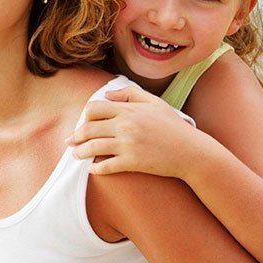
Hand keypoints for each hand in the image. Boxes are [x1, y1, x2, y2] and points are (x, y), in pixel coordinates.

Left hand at [66, 85, 209, 178]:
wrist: (191, 151)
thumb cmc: (173, 126)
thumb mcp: (154, 103)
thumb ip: (130, 94)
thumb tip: (108, 94)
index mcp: (128, 110)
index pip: (94, 108)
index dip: (85, 116)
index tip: (84, 123)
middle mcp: (125, 126)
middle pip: (89, 128)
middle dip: (76, 136)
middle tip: (70, 141)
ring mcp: (128, 145)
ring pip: (93, 148)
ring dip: (80, 152)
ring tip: (76, 155)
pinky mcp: (132, 162)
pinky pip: (106, 166)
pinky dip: (96, 169)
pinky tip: (92, 169)